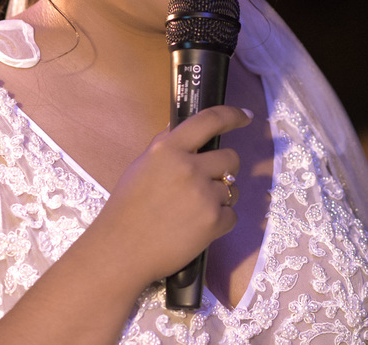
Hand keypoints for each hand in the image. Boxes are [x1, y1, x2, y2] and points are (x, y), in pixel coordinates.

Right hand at [91, 105, 251, 289]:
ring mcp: (204, 195)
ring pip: (233, 188)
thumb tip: (179, 127)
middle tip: (207, 183)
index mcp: (169, 149)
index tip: (246, 117)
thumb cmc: (126, 209)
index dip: (232, 115)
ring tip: (195, 210)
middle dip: (224, 169)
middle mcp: (190, 167)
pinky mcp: (214, 221)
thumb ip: (164, 146)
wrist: (121, 251)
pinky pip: (231, 215)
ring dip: (220, 197)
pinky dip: (220, 222)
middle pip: (230, 158)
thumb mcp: (141, 166)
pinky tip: (198, 228)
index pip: (209, 120)